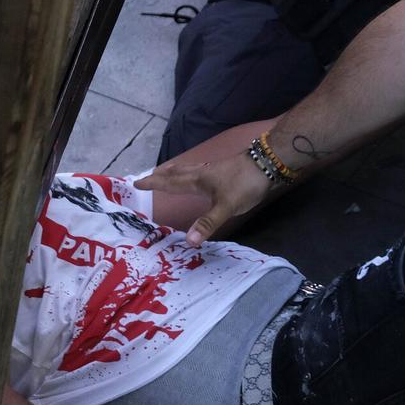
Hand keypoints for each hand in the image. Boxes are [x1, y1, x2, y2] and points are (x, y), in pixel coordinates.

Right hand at [135, 151, 272, 245]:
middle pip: (177, 173)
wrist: (267, 163)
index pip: (170, 182)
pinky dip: (191, 173)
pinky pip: (200, 171)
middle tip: (149, 174)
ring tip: (168, 172)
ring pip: (188, 170)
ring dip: (175, 172)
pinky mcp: (224, 170)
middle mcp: (202, 173)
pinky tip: (199, 176)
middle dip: (161, 175)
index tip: (137, 182)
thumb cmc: (245, 183)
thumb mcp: (226, 207)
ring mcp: (214, 170)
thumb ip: (208, 223)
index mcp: (197, 181)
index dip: (153, 183)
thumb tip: (189, 241)